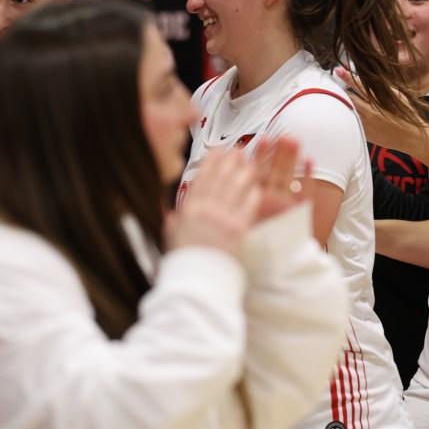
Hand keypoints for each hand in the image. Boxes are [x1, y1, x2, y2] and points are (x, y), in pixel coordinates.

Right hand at [169, 138, 304, 254]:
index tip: (216, 150)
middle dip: (228, 161)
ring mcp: (222, 217)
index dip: (210, 162)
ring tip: (249, 160)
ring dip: (242, 172)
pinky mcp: (238, 229)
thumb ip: (173, 223)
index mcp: (188, 210)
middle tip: (237, 149)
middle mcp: (205, 210)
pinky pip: (247, 206)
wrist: (196, 280)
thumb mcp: (171, 239)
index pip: (201, 179)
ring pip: (234, 188)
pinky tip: (257, 185)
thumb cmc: (184, 262)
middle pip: (219, 179)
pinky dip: (252, 194)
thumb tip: (170, 216)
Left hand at [334, 66, 427, 153]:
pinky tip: (350, 111)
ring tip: (341, 96)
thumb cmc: (407, 115)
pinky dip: (352, 115)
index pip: (360, 86)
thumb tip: (370, 78)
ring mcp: (368, 124)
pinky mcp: (366, 134)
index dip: (349, 77)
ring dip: (346, 103)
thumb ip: (384, 88)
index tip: (339, 70)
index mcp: (381, 101)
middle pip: (351, 98)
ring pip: (351, 110)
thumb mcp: (399, 96)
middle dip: (342, 89)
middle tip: (335, 82)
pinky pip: (355, 122)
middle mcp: (372, 112)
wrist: (411, 137)